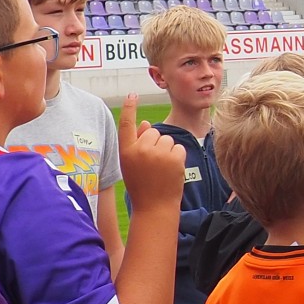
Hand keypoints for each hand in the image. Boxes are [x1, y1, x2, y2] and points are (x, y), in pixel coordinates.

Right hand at [117, 95, 184, 209]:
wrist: (155, 207)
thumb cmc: (141, 185)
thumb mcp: (132, 165)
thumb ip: (136, 143)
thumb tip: (147, 123)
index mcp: (126, 152)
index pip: (126, 125)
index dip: (129, 109)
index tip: (131, 95)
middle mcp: (140, 150)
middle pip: (153, 132)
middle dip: (154, 144)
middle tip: (151, 165)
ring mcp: (158, 153)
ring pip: (167, 139)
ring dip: (166, 150)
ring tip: (161, 169)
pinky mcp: (174, 157)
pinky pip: (177, 147)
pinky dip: (177, 156)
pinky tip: (170, 170)